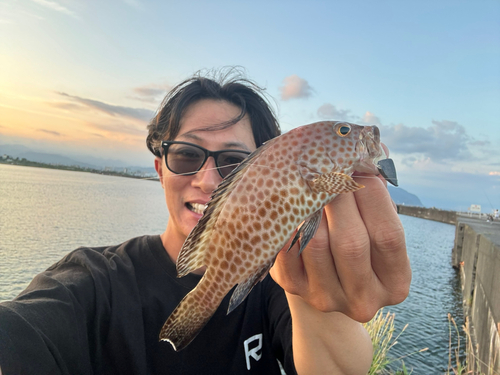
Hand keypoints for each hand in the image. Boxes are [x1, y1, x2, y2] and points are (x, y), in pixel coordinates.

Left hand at [270, 172, 410, 321]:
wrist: (324, 275)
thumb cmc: (356, 238)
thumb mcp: (374, 222)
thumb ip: (377, 190)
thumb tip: (372, 147)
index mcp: (394, 282)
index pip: (388, 235)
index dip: (373, 195)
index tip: (360, 165)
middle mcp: (363, 299)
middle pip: (351, 243)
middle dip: (340, 197)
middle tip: (329, 167)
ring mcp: (326, 297)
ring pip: (316, 245)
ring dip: (311, 206)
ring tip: (310, 180)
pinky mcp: (295, 288)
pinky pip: (286, 250)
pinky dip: (288, 221)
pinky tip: (291, 201)